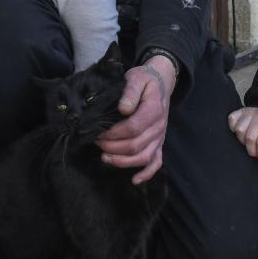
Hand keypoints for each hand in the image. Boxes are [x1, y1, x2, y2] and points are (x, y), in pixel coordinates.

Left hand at [96, 55, 174, 183]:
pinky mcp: (159, 143)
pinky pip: (156, 163)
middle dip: (112, 147)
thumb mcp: (137, 78)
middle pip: (135, 145)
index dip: (113, 134)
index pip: (132, 128)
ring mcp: (160, 137)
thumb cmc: (145, 80)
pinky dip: (146, 174)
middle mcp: (159, 126)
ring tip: (105, 158)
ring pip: (144, 157)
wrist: (161, 82)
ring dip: (123, 161)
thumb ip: (130, 91)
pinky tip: (134, 180)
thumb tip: (123, 109)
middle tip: (96, 142)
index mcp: (153, 109)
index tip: (98, 132)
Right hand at [227, 107, 257, 166]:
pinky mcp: (240, 110)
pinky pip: (231, 121)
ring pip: (239, 130)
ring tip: (250, 140)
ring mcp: (250, 111)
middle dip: (252, 149)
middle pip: (249, 138)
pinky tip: (243, 132)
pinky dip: (234, 129)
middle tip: (256, 149)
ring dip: (243, 140)